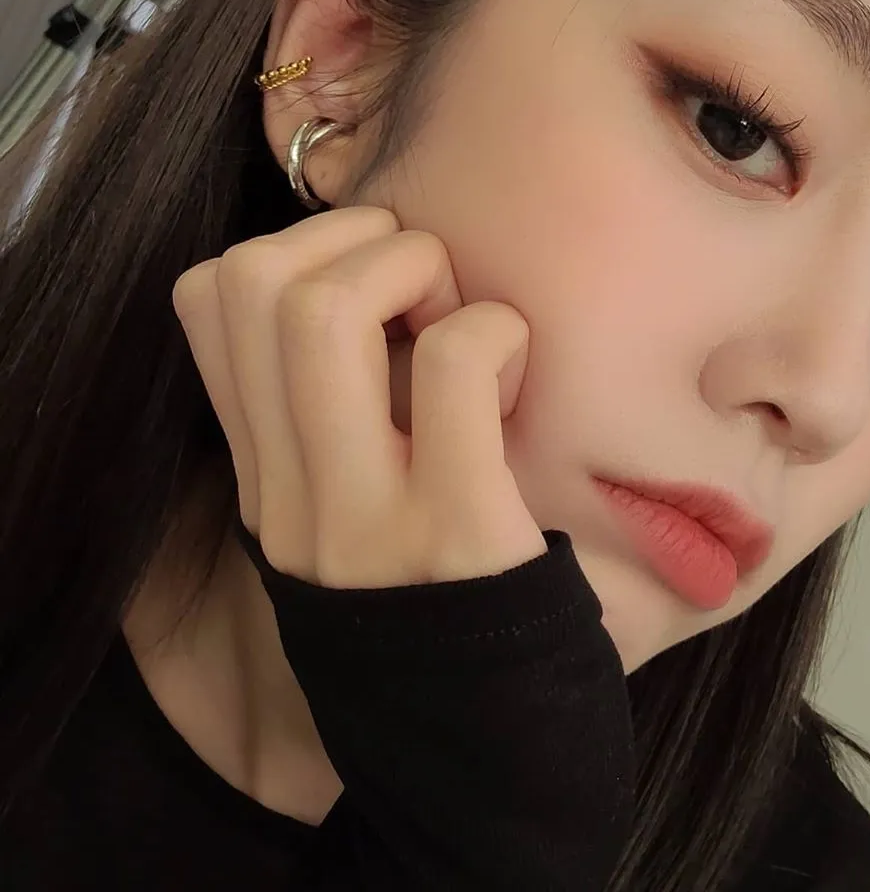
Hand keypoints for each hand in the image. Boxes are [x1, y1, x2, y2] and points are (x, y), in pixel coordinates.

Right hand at [171, 206, 544, 588]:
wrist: (482, 774)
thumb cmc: (442, 622)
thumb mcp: (351, 525)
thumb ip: (339, 431)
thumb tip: (382, 303)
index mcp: (268, 481)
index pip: (207, 302)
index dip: (297, 251)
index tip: (378, 291)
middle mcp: (291, 495)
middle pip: (254, 282)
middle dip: (359, 239)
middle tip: (430, 292)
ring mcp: (361, 518)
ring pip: (325, 312)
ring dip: (418, 271)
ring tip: (469, 324)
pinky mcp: (455, 535)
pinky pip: (452, 368)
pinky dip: (496, 335)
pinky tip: (518, 377)